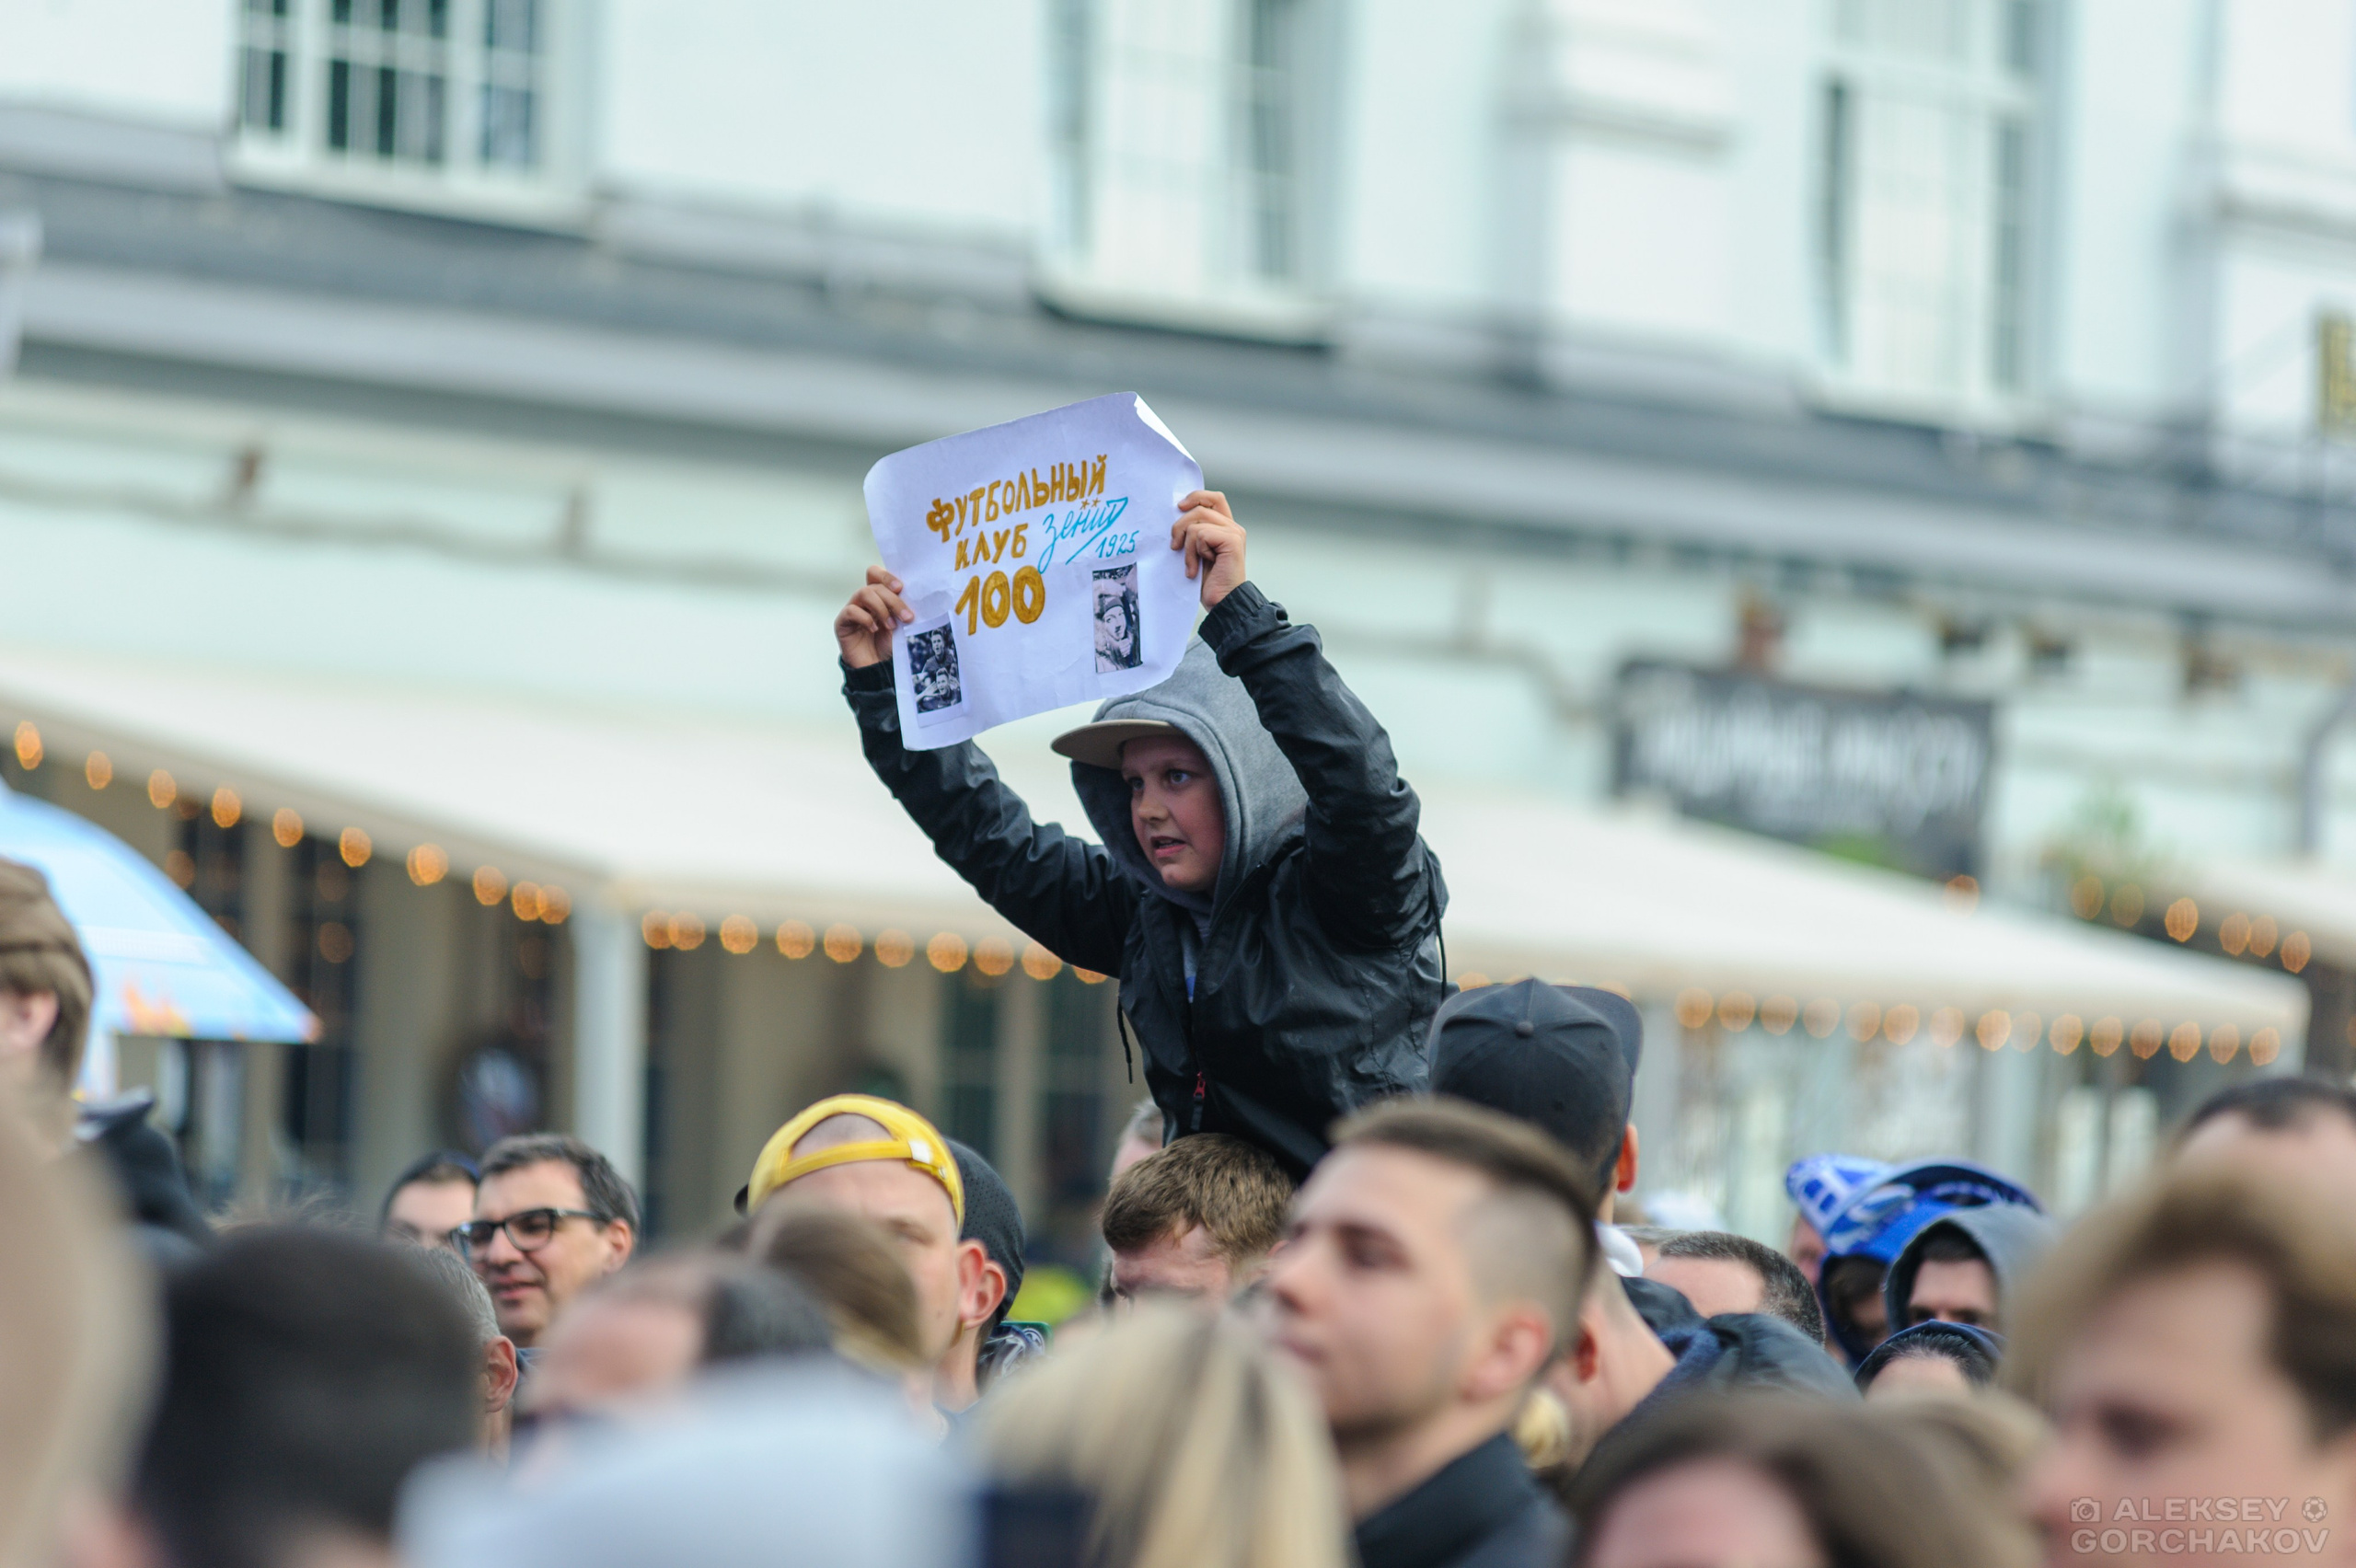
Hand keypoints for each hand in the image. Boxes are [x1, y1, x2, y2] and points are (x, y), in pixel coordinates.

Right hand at [835, 565, 912, 667]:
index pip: (876, 574)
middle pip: (875, 585)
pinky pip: (851, 611)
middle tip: (907, 617)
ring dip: (882, 609)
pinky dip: (866, 618)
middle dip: (893, 600)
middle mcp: (864, 600)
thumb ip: (903, 608)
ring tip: (891, 626)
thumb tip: (915, 595)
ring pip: (864, 593)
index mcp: (878, 596)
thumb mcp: (901, 624)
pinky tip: (874, 629)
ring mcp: (852, 609)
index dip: (887, 576)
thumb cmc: (889, 645)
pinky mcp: (842, 622)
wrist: (877, 668)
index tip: (901, 588)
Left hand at [1170, 490, 1246, 609]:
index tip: (1179, 508)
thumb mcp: (1195, 552)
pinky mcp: (1232, 541)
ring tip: (1188, 565)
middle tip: (1174, 547)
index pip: (1212, 498)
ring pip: (1197, 521)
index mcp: (1224, 527)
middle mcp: (1232, 527)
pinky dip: (1193, 552)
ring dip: (1186, 545)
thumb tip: (1175, 515)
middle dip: (1180, 525)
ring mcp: (1234, 533)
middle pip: (1200, 507)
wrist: (1221, 603)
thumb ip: (1192, 532)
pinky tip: (1195, 569)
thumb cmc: (1207, 582)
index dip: (1196, 497)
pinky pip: (1201, 534)